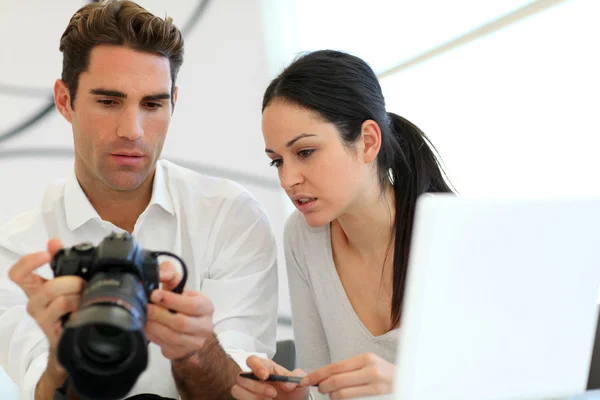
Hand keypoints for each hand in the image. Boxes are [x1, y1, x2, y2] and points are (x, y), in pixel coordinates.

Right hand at [8, 238, 83, 382]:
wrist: (74, 338)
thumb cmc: (70, 308)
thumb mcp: (67, 281)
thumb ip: (60, 260)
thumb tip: (53, 242)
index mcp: (35, 288)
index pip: (17, 274)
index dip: (28, 262)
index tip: (46, 255)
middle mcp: (35, 303)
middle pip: (45, 286)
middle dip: (71, 280)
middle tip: (84, 282)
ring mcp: (42, 317)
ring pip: (56, 296)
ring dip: (76, 293)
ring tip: (85, 296)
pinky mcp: (52, 329)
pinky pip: (64, 309)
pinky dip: (77, 304)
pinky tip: (83, 307)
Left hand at [145, 261, 214, 360]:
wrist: (190, 330)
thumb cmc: (184, 306)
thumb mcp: (180, 288)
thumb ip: (171, 275)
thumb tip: (162, 272)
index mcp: (206, 307)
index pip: (192, 305)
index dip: (172, 300)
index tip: (155, 294)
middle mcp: (204, 326)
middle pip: (181, 323)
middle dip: (159, 314)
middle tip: (145, 307)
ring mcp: (195, 342)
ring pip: (172, 337)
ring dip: (154, 326)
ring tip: (144, 317)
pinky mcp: (183, 353)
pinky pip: (166, 346)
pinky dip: (153, 336)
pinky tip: (146, 327)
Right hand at [231, 355, 308, 399]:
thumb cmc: (295, 391)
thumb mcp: (300, 381)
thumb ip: (296, 377)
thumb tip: (289, 383)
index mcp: (266, 368)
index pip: (252, 360)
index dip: (256, 366)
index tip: (265, 376)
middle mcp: (254, 378)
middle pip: (242, 376)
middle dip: (257, 386)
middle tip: (273, 393)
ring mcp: (250, 390)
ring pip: (237, 389)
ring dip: (252, 396)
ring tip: (269, 399)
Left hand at [301, 353, 394, 398]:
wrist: (408, 383)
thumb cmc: (385, 375)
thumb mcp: (369, 365)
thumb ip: (350, 369)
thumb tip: (324, 375)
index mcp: (366, 359)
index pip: (334, 367)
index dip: (317, 374)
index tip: (306, 379)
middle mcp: (372, 371)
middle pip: (336, 381)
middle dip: (322, 387)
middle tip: (319, 389)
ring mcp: (376, 386)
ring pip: (342, 395)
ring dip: (333, 397)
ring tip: (334, 395)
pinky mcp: (378, 398)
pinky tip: (345, 399)